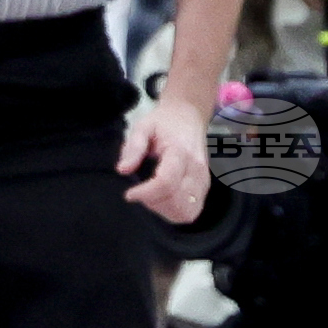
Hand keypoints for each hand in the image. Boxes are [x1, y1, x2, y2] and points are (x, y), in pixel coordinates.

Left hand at [117, 95, 211, 222]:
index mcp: (180, 152)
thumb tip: (123, 170)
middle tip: (141, 191)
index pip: (166, 182)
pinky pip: (192, 211)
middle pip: (177, 202)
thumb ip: (133, 147)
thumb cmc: (165, 121)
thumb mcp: (143, 126)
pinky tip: (164, 199)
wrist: (189, 115)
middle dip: (154, 203)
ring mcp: (203, 180)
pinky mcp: (205, 187)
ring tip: (152, 195)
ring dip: (165, 210)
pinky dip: (176, 211)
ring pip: (186, 212)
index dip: (145, 193)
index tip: (129, 193)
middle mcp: (196, 169)